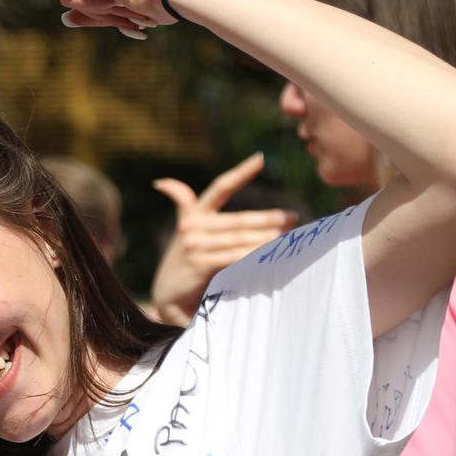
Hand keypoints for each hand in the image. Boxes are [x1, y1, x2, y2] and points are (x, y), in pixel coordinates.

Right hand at [149, 152, 298, 324]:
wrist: (166, 297)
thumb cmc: (185, 262)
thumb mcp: (185, 231)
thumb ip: (187, 207)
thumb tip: (163, 183)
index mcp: (193, 215)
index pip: (219, 188)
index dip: (240, 173)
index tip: (260, 158)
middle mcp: (192, 227)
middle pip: (238, 219)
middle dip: (268, 218)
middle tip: (292, 217)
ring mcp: (194, 245)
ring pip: (239, 239)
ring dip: (265, 239)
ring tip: (285, 237)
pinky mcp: (199, 264)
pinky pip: (233, 257)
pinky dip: (252, 255)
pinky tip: (268, 253)